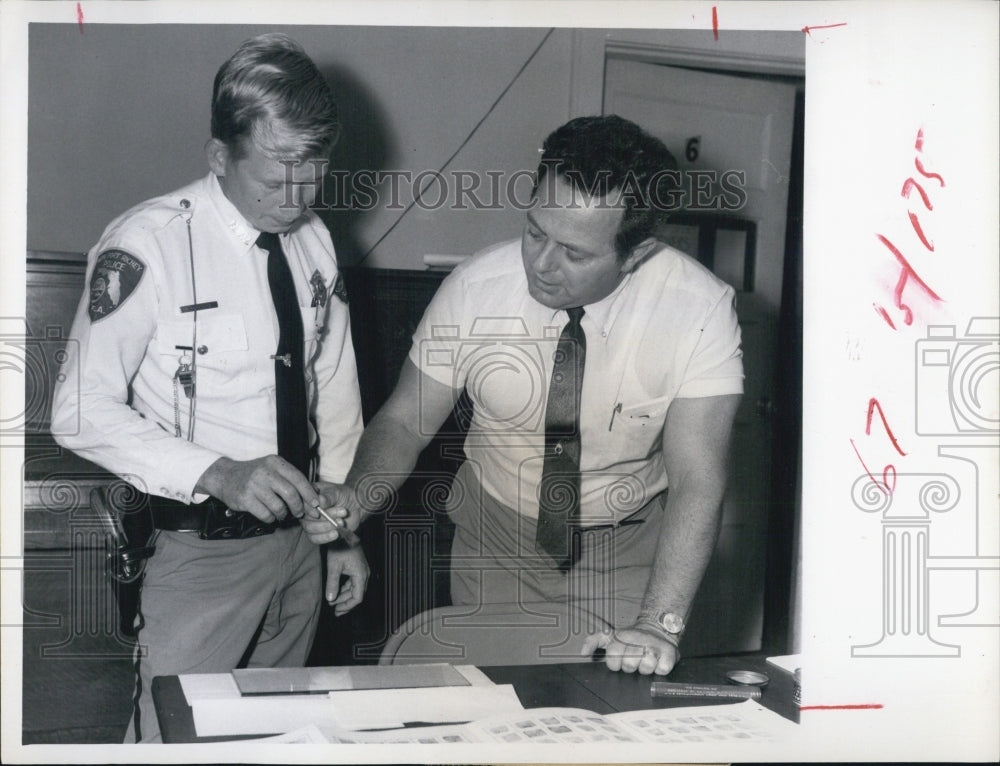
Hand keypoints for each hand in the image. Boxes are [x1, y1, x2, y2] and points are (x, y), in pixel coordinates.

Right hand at [195, 456, 320, 522]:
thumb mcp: (273, 470)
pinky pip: (265, 514)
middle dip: (299, 507)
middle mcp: (265, 472)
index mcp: (276, 462)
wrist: (225, 476)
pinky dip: (271, 518)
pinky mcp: (245, 499)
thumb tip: (313, 498)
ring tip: (282, 514)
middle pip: (291, 494)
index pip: (298, 478)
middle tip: (300, 513)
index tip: (316, 504)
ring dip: (284, 514)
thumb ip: (291, 480)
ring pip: (279, 506)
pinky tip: (270, 515)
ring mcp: (254, 485)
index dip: (309, 494)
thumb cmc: (256, 476)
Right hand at [299, 481, 360, 544]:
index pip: (302, 503)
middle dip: (325, 517)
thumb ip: (329, 497)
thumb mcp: (338, 493)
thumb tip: (320, 501)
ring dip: (326, 526)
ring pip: (309, 529)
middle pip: (306, 517)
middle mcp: (306, 510)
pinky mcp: (316, 533)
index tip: (319, 510)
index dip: (310, 508)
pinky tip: (337, 533)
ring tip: (342, 522)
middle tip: (343, 512)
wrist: (354, 506)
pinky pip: (314, 539)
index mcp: (308, 496)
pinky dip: (325, 537)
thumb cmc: (343, 495)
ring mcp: (310, 522)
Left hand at [325, 545, 368, 615]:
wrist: (344, 532)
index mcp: (361, 575)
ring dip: (345, 596)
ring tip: (334, 602)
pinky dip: (346, 589)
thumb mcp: (334, 566)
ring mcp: (363, 571)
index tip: (336, 611)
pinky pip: (354, 582)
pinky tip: (338, 592)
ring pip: (356, 589)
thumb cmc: (340, 547)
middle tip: (334, 610)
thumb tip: (330, 600)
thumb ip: (332, 584)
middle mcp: (365, 574)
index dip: (347, 606)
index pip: (357, 597)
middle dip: (346, 603)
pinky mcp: (359, 568)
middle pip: (358, 595)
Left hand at [581, 625, 679, 674]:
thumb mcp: (610, 636)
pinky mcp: (670, 653)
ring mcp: (655, 646)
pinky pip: (662, 670)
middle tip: (634, 660)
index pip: (613, 660)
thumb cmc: (631, 638)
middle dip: (630, 667)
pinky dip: (660, 670)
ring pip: (646, 668)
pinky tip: (657, 663)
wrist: (657, 629)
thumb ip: (593, 642)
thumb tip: (583, 653)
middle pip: (629, 666)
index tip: (619, 660)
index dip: (615, 664)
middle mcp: (639, 640)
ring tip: (645, 661)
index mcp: (622, 637)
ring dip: (645, 669)